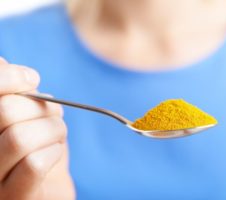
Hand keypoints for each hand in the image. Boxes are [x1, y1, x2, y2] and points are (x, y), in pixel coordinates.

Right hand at [0, 58, 74, 199]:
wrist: (45, 187)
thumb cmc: (33, 144)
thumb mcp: (22, 114)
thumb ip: (11, 91)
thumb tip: (8, 67)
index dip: (8, 76)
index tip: (32, 78)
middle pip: (6, 111)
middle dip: (41, 106)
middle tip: (54, 112)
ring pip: (21, 138)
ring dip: (54, 128)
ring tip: (58, 131)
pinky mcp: (13, 198)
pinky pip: (34, 164)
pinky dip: (55, 151)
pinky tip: (56, 151)